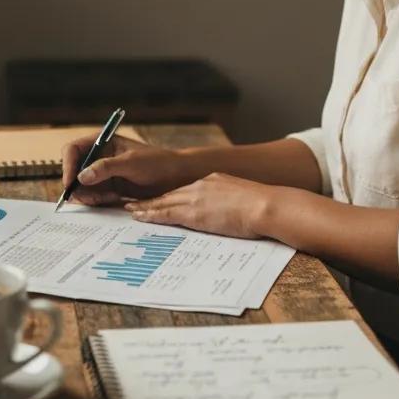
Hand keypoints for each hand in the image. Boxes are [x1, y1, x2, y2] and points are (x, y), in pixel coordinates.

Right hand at [60, 134, 194, 205]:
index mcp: (101, 142)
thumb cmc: (157, 162)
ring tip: (105, 197)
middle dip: (76, 184)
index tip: (70, 182)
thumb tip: (81, 176)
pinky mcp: (109, 187)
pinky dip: (96, 200)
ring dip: (87, 194)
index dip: (67, 165)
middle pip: (73, 170)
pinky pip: (93, 195)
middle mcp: (98, 157)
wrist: (177, 178)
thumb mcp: (130, 163)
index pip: (73, 150)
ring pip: (82, 185)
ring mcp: (103, 173)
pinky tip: (111, 199)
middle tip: (84, 197)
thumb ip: (105, 168)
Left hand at [124, 172, 271, 238]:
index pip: (185, 190)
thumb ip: (231, 201)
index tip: (160, 199)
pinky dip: (151, 215)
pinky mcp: (193, 213)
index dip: (170, 196)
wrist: (267, 205)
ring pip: (163, 203)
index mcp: (213, 181)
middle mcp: (201, 185)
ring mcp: (195, 198)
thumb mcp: (243, 197)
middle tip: (134, 203)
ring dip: (146, 207)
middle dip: (152, 199)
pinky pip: (166, 214)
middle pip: (170, 194)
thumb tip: (231, 212)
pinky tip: (140, 217)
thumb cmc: (263, 206)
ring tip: (131, 210)